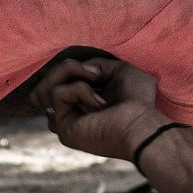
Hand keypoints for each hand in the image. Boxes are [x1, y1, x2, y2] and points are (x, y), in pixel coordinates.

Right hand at [27, 58, 166, 160]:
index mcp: (87, 102)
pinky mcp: (63, 127)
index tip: (96, 71)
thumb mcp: (121, 70)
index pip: (61, 81)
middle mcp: (74, 113)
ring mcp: (67, 121)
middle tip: (94, 74)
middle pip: (50, 81)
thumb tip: (81, 68)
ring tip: (96, 80)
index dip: (71, 69)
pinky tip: (99, 104)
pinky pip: (58, 94)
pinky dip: (79, 90)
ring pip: (49, 85)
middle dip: (69, 67)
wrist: (143, 125)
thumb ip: (97, 65)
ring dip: (72, 72)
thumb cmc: (140, 102)